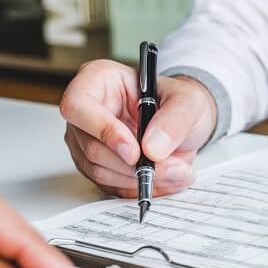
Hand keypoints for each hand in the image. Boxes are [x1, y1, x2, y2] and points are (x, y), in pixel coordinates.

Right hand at [60, 59, 216, 197]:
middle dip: (130, 164)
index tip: (134, 152)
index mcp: (99, 79)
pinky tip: (162, 179)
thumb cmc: (180, 102)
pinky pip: (109, 184)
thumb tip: (152, 147)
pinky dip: (138, 187)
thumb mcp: (189, 101)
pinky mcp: (97, 165)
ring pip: (98, 170)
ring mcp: (88, 140)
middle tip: (167, 166)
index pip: (78, 105)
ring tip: (174, 171)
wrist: (187, 125)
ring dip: (137, 178)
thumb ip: (175, 121)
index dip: (104, 131)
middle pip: (90, 146)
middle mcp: (87, 110)